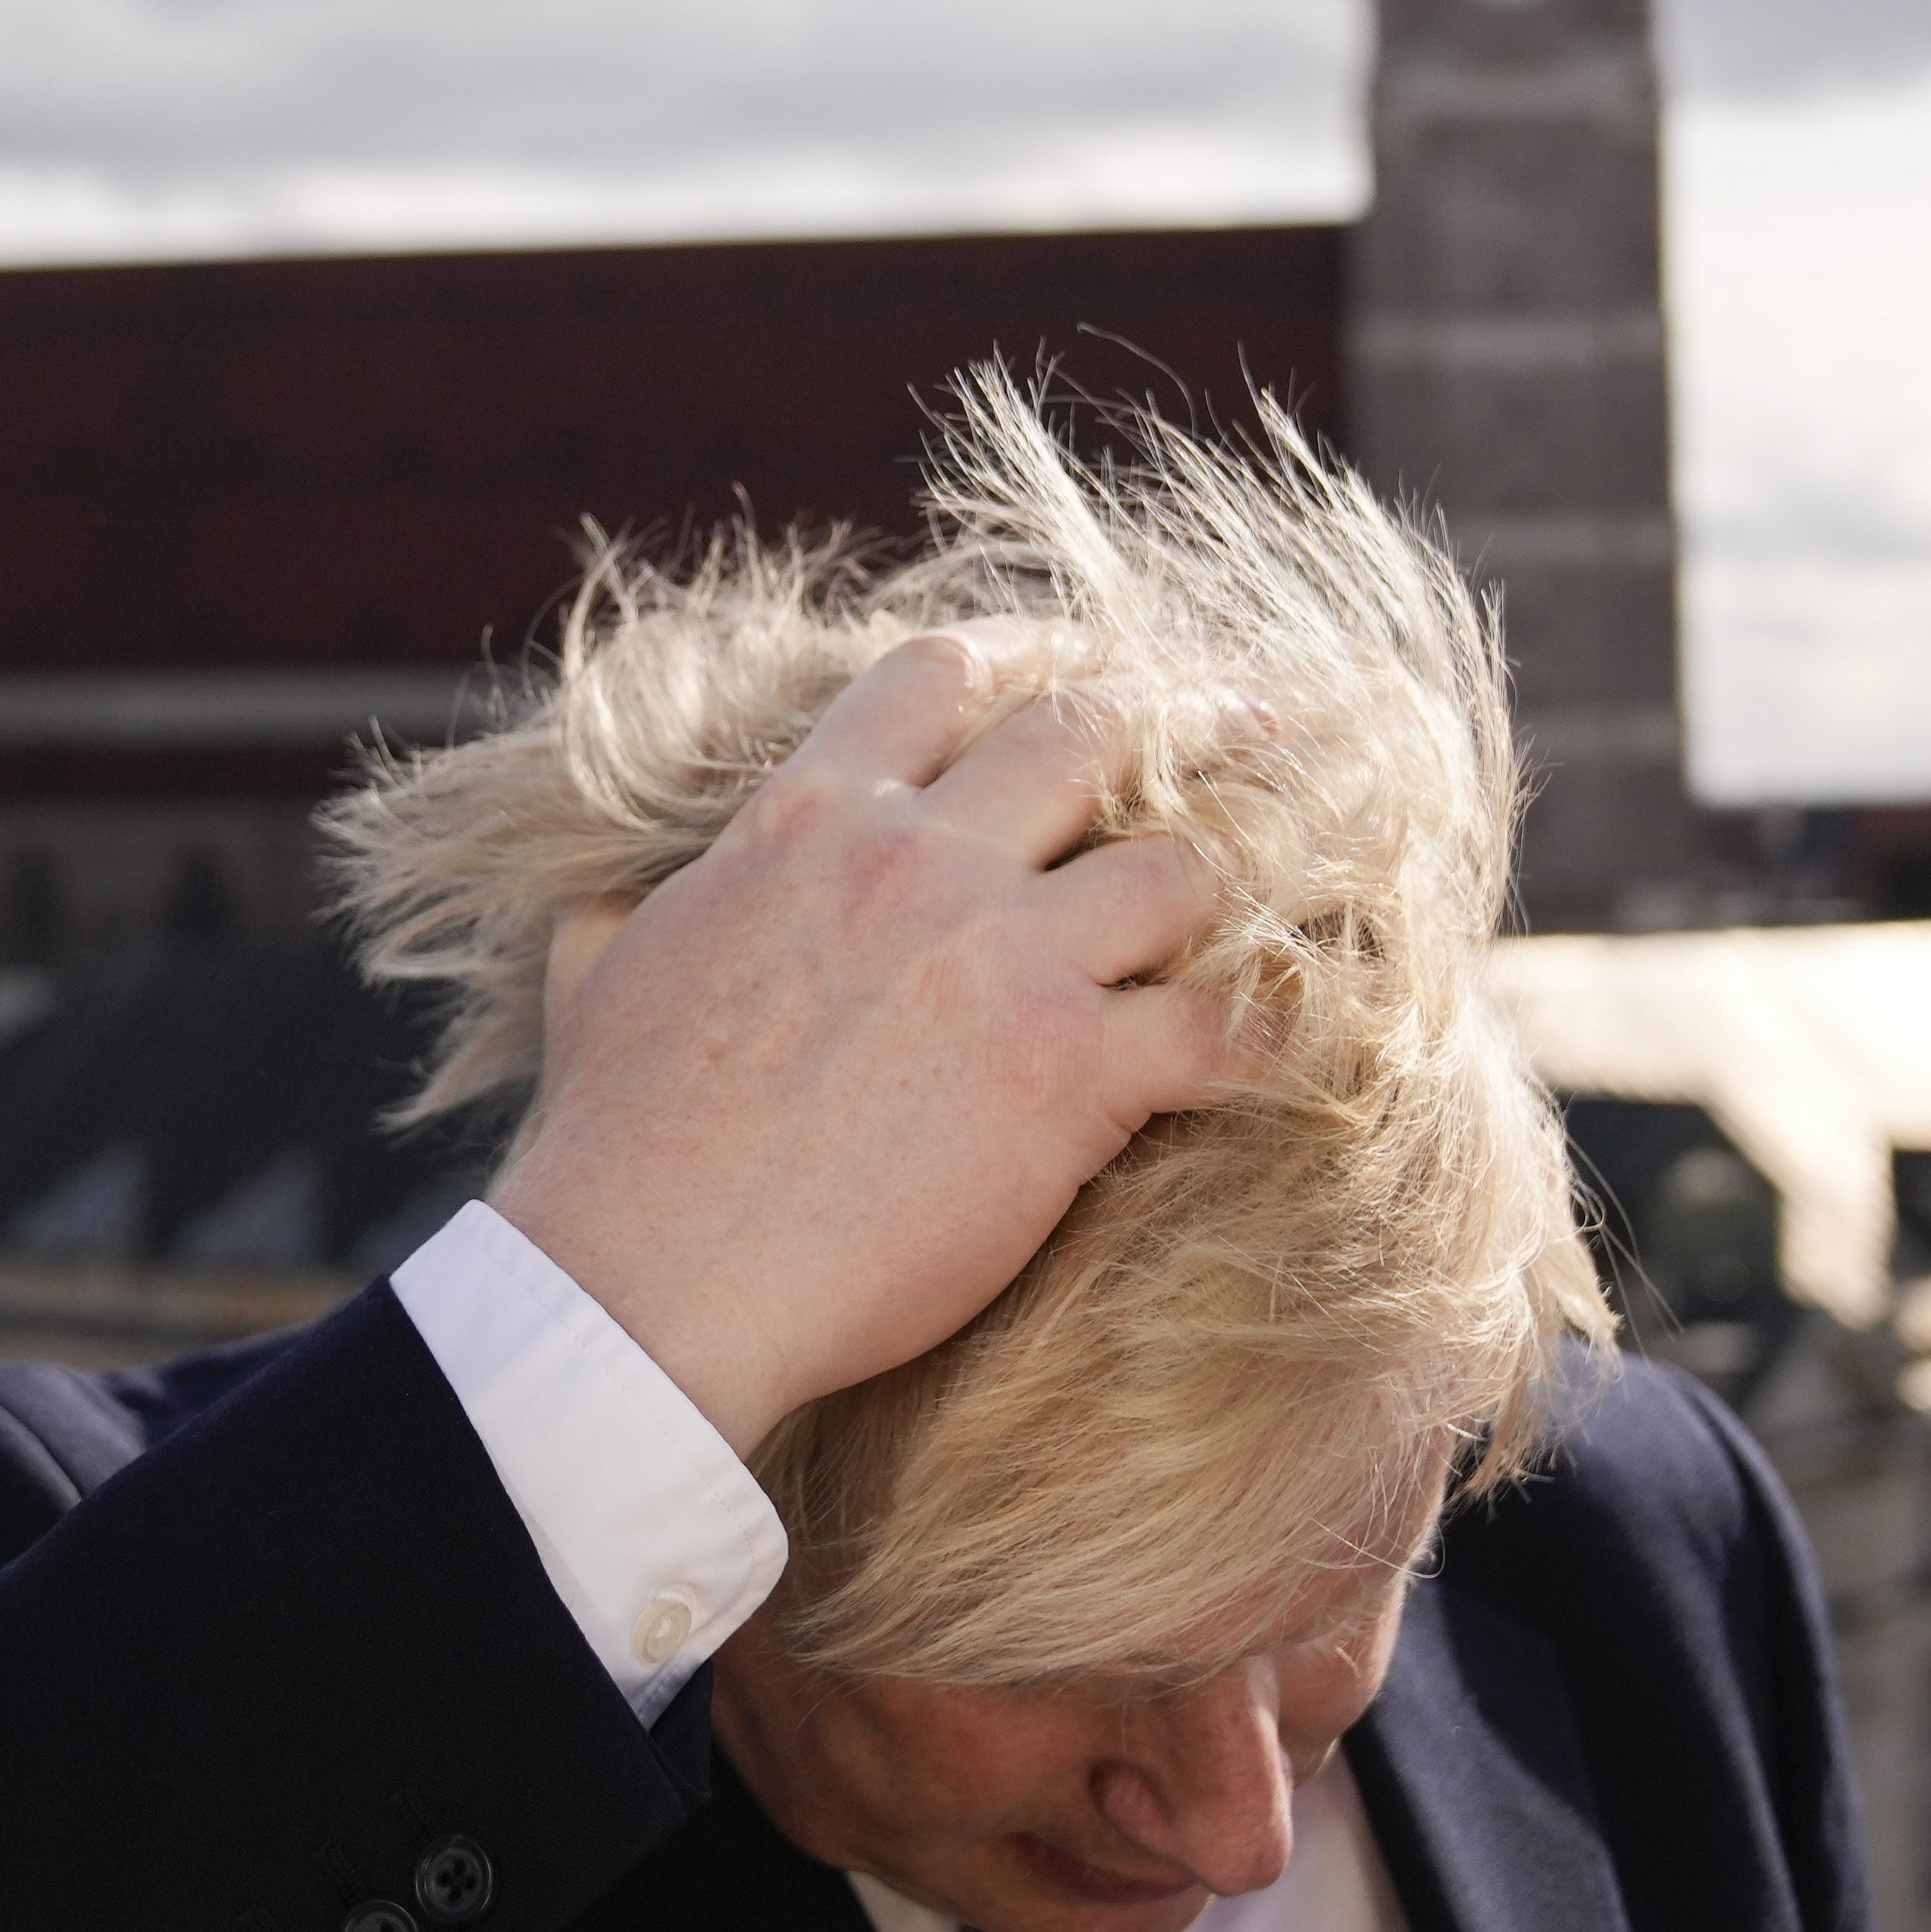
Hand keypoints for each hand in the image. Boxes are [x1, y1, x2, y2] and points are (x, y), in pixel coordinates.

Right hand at [483, 624, 1234, 1449]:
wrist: (650, 1276)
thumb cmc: (615, 1147)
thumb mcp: (596, 981)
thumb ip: (621, 915)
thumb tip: (602, 898)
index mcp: (809, 820)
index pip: (943, 674)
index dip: (1041, 655)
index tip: (1098, 668)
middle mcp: (919, 860)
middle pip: (1097, 733)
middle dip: (1197, 720)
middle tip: (1266, 732)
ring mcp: (1003, 958)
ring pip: (1190, 860)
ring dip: (1269, 857)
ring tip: (1334, 859)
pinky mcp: (1068, 1072)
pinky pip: (1223, 1021)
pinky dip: (1281, 1020)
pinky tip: (1314, 1026)